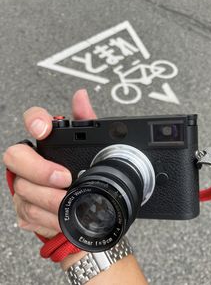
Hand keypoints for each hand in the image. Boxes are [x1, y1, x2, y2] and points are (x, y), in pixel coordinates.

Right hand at [3, 89, 95, 238]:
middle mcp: (30, 161)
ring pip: (22, 188)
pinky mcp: (25, 207)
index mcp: (46, 142)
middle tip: (64, 178)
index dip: (34, 121)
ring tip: (66, 203)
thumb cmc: (81, 172)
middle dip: (39, 169)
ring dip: (46, 199)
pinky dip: (45, 218)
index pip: (32, 120)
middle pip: (15, 156)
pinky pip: (27, 213)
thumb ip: (86, 120)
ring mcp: (24, 184)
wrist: (79, 208)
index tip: (43, 130)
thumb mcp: (91, 146)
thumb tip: (81, 96)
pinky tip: (59, 218)